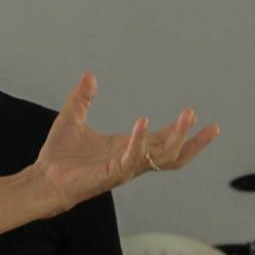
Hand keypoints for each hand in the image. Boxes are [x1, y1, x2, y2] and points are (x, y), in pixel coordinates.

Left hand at [30, 74, 219, 213]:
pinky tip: (143, 122)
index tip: (196, 116)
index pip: (162, 141)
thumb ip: (83, 98)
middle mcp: (131, 159)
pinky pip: (132, 158)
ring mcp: (124, 168)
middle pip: (173, 154)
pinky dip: (139, 140)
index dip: (180, 130)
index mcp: (126, 147)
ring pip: (162, 158)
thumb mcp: (72, 118)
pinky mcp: (112, 174)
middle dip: (192, 140)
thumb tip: (90, 75)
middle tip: (211, 125)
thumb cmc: (58, 156)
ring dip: (177, 138)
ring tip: (188, 118)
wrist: (43, 179)